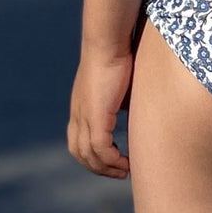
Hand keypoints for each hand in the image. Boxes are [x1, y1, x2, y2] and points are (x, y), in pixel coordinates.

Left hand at [68, 47, 133, 177]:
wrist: (108, 40)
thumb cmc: (118, 54)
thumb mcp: (119, 84)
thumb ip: (121, 100)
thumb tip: (133, 110)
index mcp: (81, 106)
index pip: (78, 140)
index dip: (93, 155)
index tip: (113, 159)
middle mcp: (78, 114)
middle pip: (79, 152)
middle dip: (98, 167)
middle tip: (119, 172)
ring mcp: (85, 116)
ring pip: (89, 155)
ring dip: (107, 167)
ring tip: (125, 170)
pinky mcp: (96, 115)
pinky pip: (101, 148)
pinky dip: (112, 160)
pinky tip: (126, 161)